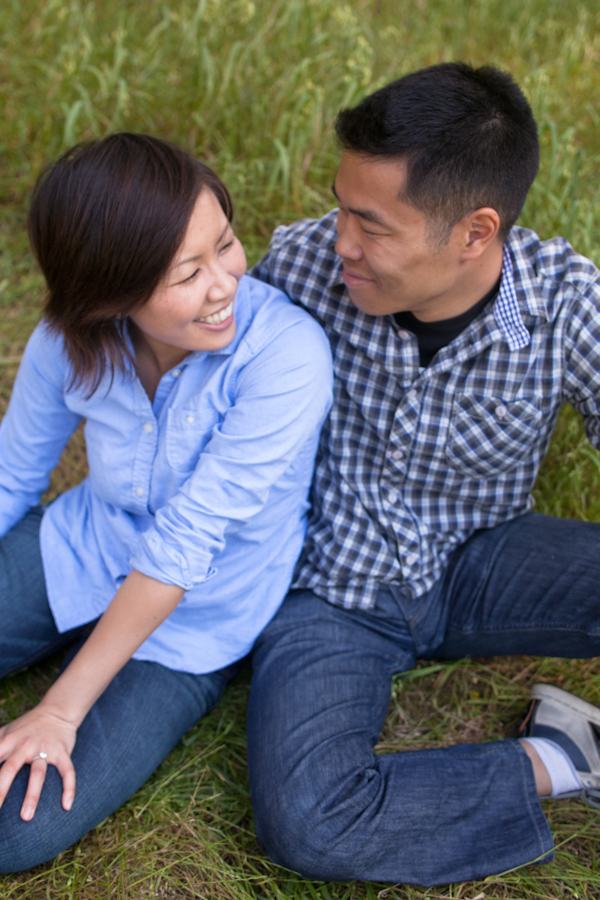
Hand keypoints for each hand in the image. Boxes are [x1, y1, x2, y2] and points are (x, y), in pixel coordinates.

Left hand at [0, 703, 76, 820]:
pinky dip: (68, 787)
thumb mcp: (5, 731)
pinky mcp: (62, 752)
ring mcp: (44, 749)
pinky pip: (67, 771)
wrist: (57, 711)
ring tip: (26, 818)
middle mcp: (25, 745)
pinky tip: (66, 805)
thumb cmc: (25, 727)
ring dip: (32, 795)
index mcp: (8, 741)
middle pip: (10, 769)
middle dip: (0, 791)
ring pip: (38, 773)